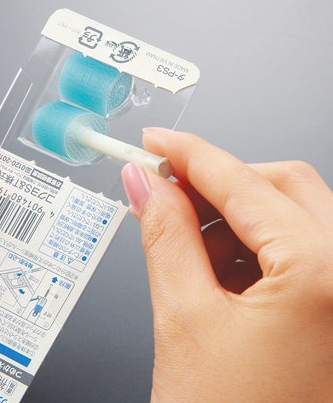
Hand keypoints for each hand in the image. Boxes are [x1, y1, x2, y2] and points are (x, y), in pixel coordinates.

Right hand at [121, 129, 332, 402]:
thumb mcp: (182, 318)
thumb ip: (163, 233)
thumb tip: (145, 183)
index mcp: (327, 277)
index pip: (242, 183)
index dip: (189, 153)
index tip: (156, 141)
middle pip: (279, 186)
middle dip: (216, 182)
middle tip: (164, 188)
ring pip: (291, 214)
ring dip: (232, 216)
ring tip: (186, 244)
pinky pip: (299, 248)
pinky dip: (252, 245)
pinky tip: (217, 270)